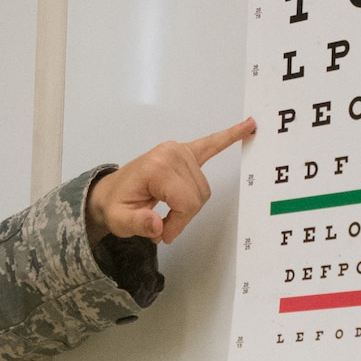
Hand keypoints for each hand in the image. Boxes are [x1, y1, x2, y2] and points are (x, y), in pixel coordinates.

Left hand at [86, 117, 256, 243]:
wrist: (111, 192)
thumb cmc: (116, 205)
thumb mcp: (119, 221)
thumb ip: (137, 224)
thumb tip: (157, 225)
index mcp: (156, 168)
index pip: (186, 202)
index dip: (178, 223)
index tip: (162, 234)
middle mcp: (171, 154)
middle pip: (197, 196)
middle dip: (183, 216)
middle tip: (164, 226)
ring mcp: (179, 150)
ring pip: (203, 189)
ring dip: (190, 205)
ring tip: (170, 212)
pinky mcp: (186, 151)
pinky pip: (213, 144)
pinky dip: (230, 136)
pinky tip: (250, 126)